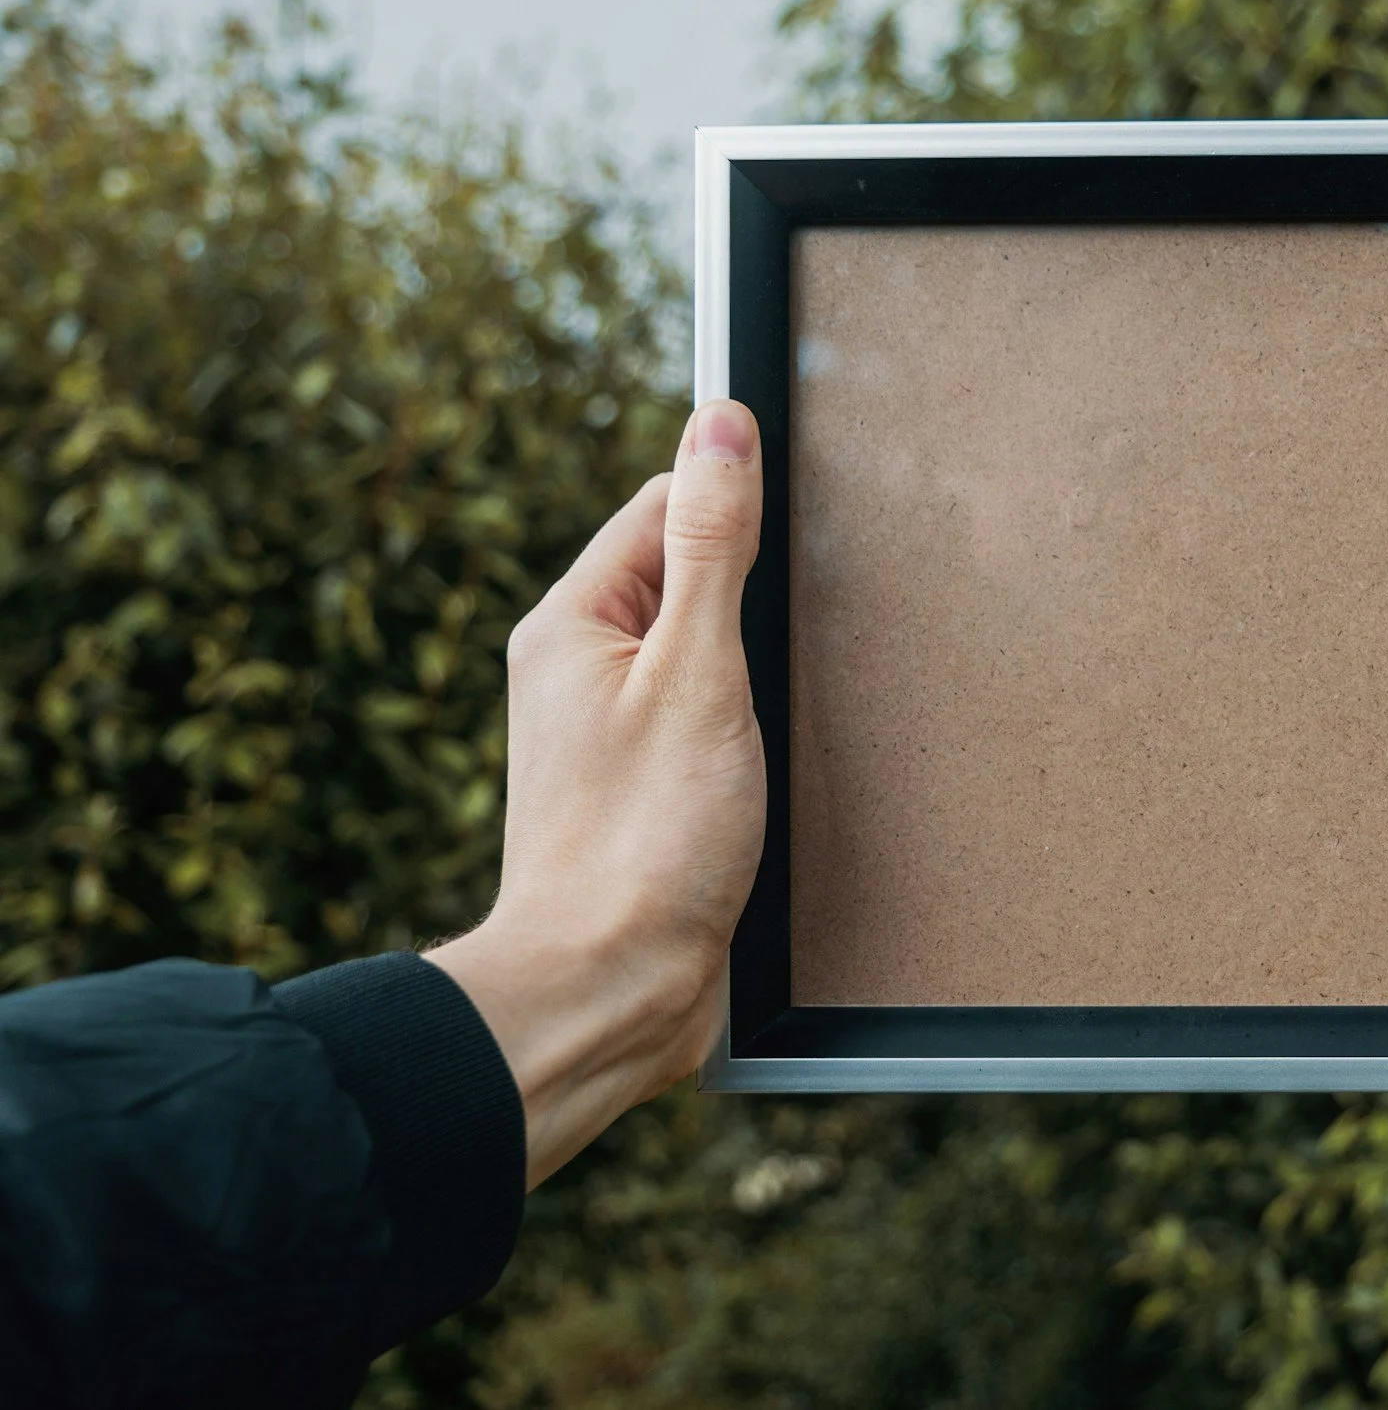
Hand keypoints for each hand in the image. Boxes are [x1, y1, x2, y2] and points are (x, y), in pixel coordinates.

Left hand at [427, 399, 766, 1187]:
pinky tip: (769, 765)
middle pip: (685, 579)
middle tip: (785, 646)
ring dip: (751, 671)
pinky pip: (705, 723)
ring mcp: (606, 736)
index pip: (661, 505)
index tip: (790, 541)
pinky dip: (746, 729)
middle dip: (750, 596)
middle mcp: (578, 671)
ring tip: (773, 716)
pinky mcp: (641, 794)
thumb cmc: (645, 839)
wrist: (608, 990)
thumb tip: (720, 424)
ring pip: (702, 657)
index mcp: (570, 623)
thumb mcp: (698, 669)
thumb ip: (713, 542)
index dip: (732, 508)